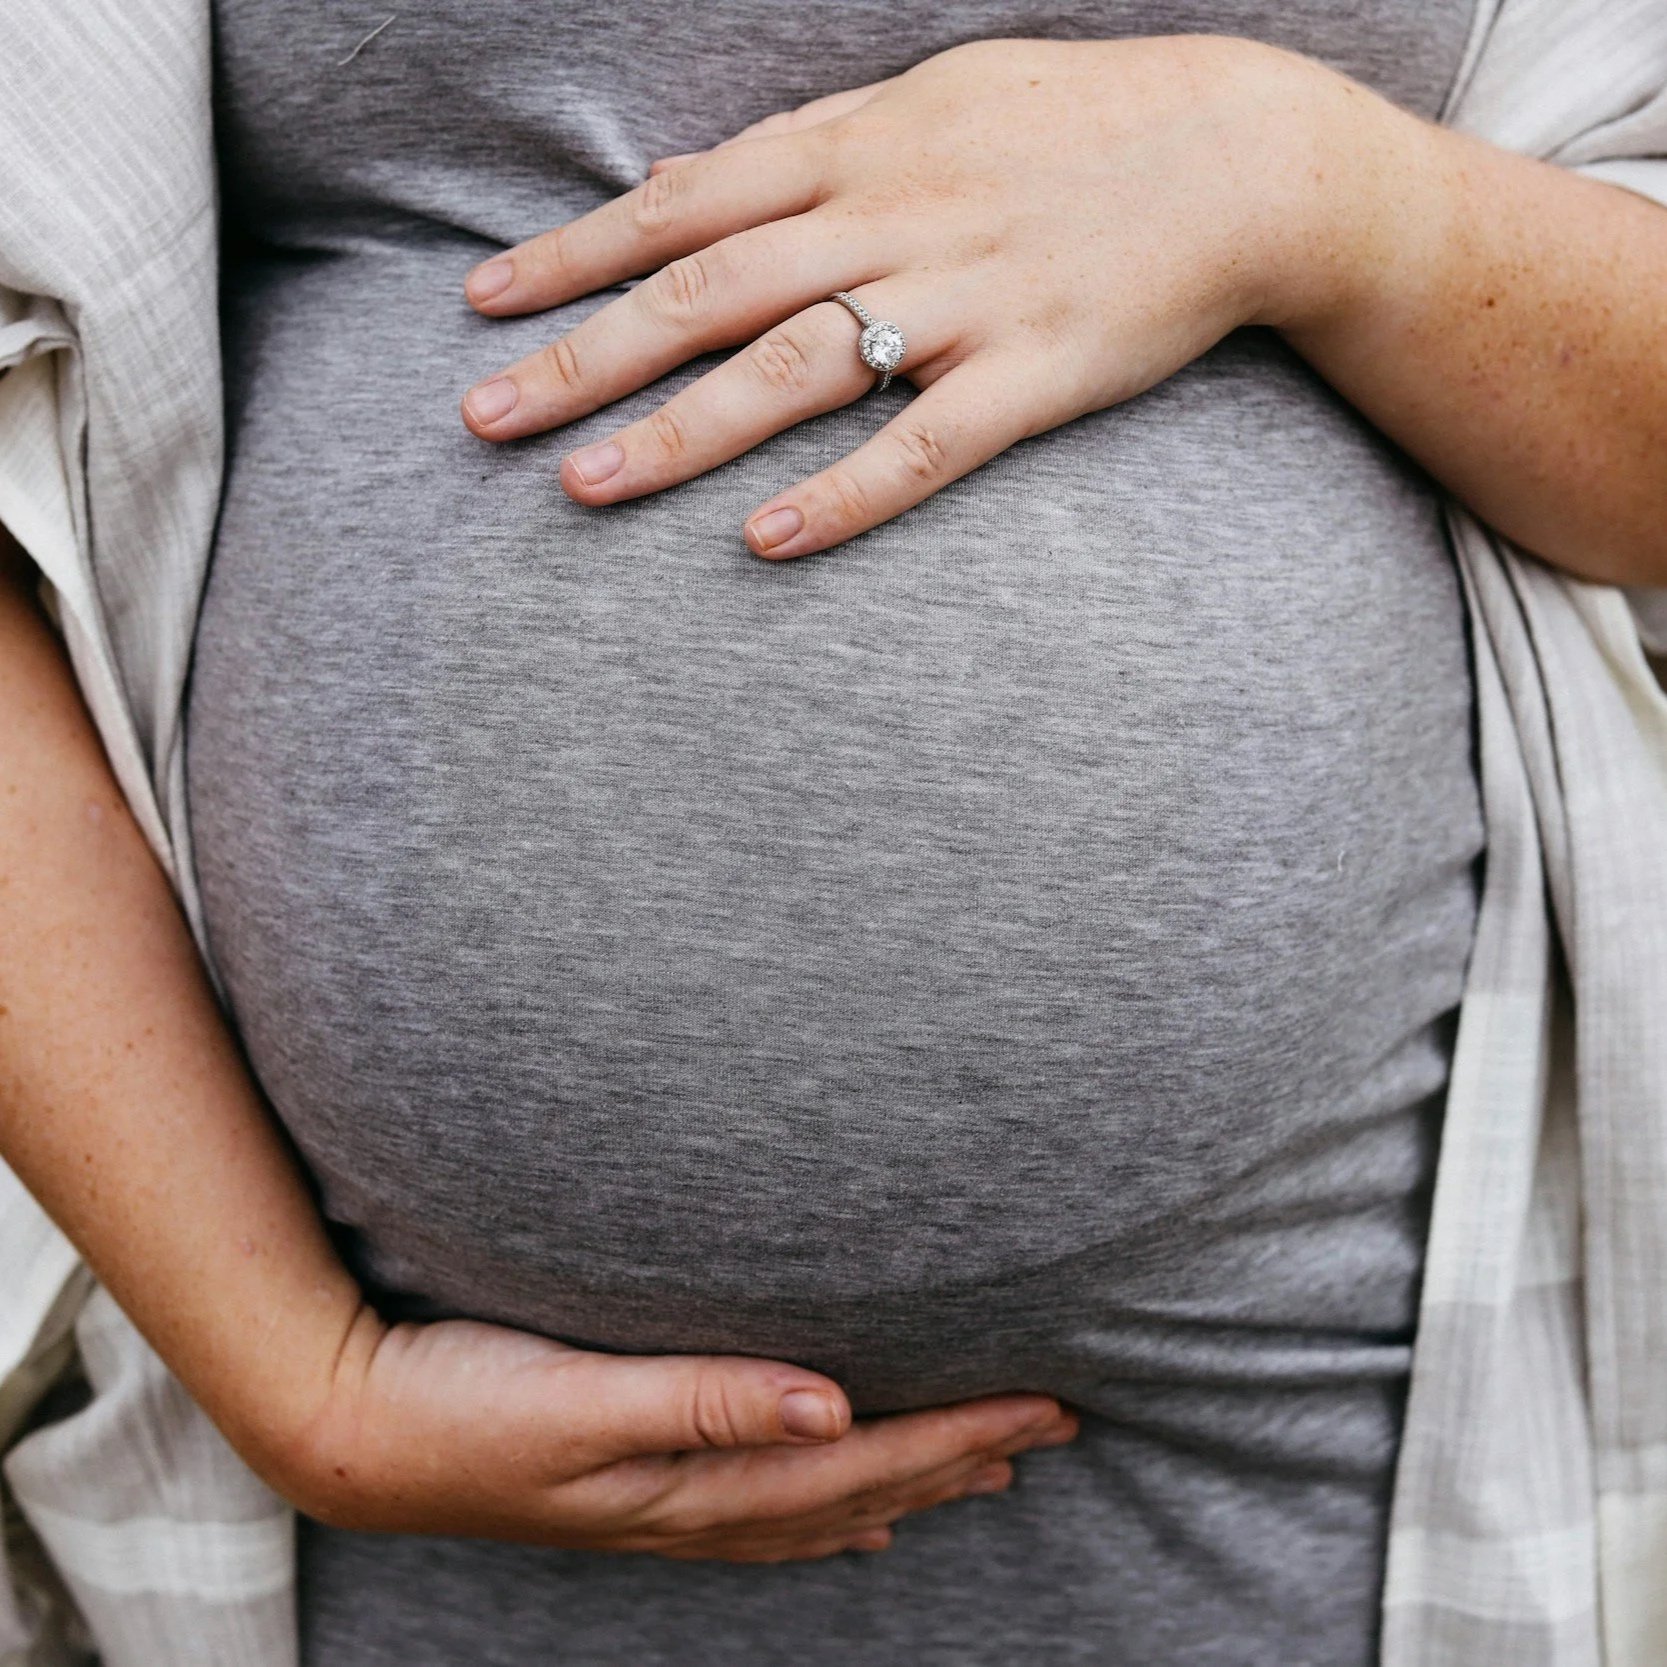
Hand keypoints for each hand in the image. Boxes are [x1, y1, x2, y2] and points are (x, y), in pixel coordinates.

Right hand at [262, 1307, 1078, 1561]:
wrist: (355, 1431)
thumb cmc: (462, 1405)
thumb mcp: (581, 1401)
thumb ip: (706, 1400)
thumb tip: (833, 1405)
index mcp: (694, 1478)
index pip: (858, 1463)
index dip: (956, 1435)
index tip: (1042, 1406)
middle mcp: (694, 1503)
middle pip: (858, 1489)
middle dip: (960, 1455)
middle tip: (1052, 1423)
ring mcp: (665, 1505)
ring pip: (822, 1507)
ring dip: (910, 1484)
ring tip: (982, 1470)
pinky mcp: (636, 1488)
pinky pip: (765, 1514)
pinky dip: (828, 1512)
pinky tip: (851, 1517)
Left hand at [459, 34, 1403, 558]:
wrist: (1242, 156)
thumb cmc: (1070, 127)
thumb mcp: (922, 102)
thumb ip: (796, 150)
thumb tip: (674, 184)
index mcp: (856, 145)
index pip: (681, 205)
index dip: (575, 256)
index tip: (482, 304)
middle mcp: (892, 215)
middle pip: (708, 291)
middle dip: (586, 355)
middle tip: (483, 419)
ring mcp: (964, 297)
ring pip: (797, 366)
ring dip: (683, 429)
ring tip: (584, 486)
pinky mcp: (1035, 374)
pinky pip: (927, 446)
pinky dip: (845, 493)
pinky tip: (764, 539)